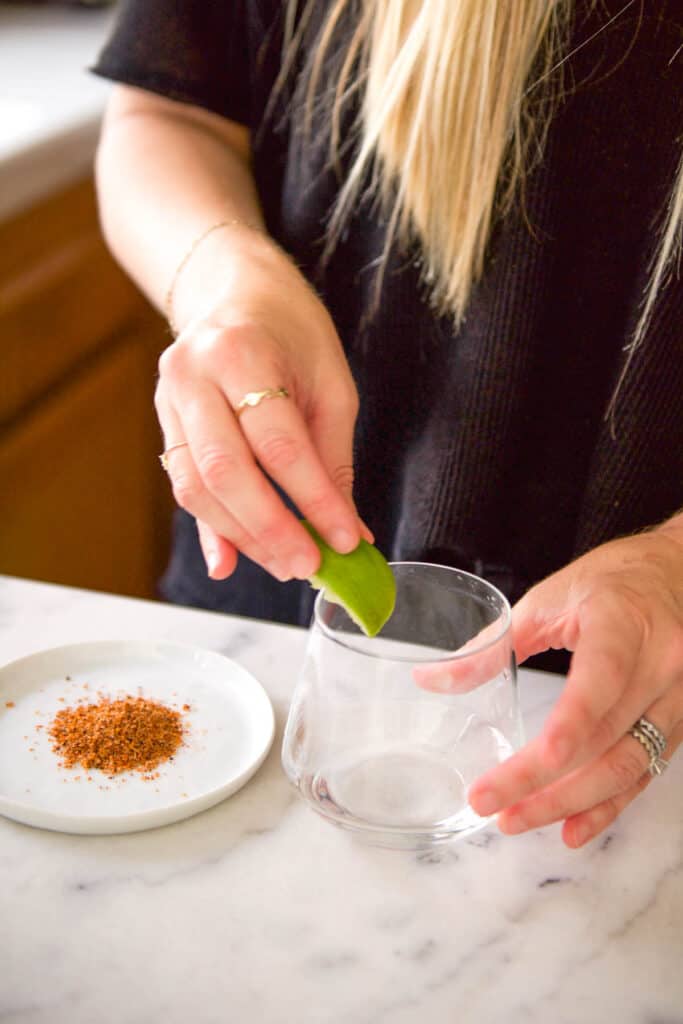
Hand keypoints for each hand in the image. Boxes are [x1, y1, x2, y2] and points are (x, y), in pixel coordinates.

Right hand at [155, 227, 365, 581]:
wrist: (234, 291)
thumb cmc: (292, 332)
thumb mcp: (330, 383)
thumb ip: (332, 459)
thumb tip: (348, 532)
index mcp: (242, 352)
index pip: (280, 443)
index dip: (314, 499)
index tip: (346, 539)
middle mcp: (193, 375)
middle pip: (226, 470)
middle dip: (270, 529)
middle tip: (307, 567)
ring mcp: (168, 400)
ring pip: (197, 487)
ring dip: (242, 536)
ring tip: (284, 564)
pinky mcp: (162, 423)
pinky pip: (184, 486)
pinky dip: (211, 529)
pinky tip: (231, 563)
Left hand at [468, 523, 682, 846]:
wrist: (675, 572)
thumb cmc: (609, 581)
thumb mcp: (546, 599)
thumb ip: (493, 645)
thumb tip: (431, 679)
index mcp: (622, 625)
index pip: (596, 690)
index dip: (560, 737)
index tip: (518, 773)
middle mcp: (661, 664)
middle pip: (604, 741)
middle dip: (545, 784)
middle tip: (493, 807)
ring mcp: (678, 696)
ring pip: (627, 766)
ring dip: (571, 803)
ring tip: (518, 821)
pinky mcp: (679, 719)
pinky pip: (646, 772)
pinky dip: (609, 806)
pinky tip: (573, 829)